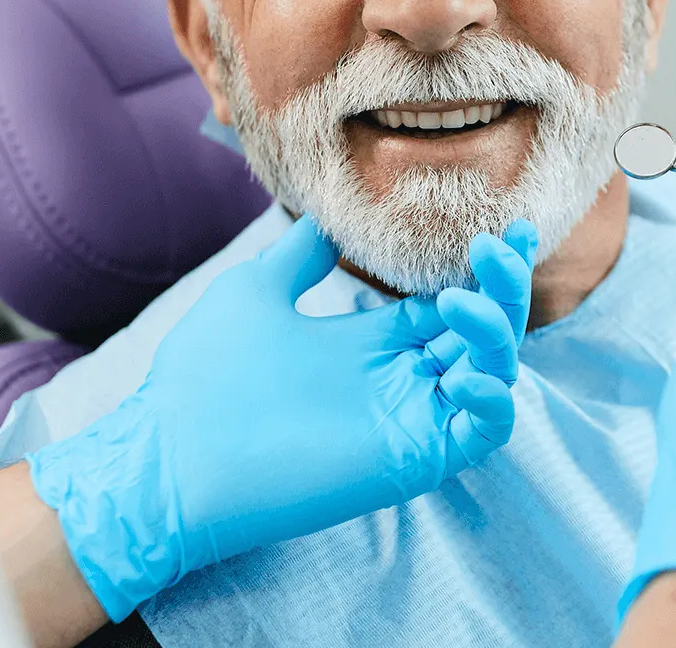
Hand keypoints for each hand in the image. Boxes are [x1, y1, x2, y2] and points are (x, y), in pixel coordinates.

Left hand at [27, 215, 534, 620]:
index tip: (504, 228)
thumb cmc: (203, 378)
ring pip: (492, 374)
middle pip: (482, 332)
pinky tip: (466, 373)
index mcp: (370, 342)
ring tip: (458, 301)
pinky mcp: (412, 458)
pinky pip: (481, 433)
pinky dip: (492, 401)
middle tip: (502, 245)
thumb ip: (300, 256)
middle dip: (504, 287)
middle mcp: (399, 378)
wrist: (171, 455)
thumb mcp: (255, 292)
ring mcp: (410, 418)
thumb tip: (328, 217)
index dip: (483, 269)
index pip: (449, 304)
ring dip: (495, 332)